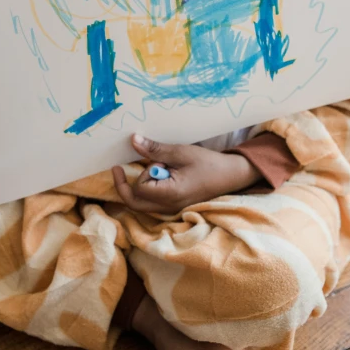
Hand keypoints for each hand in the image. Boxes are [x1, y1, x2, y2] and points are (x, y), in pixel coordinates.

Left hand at [112, 134, 261, 214]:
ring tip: (151, 168)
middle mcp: (168, 207)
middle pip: (134, 203)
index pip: (139, 189)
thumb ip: (155, 150)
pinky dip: (148, 190)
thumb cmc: (208, 163)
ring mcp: (171, 209)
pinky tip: (156, 175)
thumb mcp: (180, 152)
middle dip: (124, 186)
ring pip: (142, 205)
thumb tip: (134, 140)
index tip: (149, 160)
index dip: (140, 173)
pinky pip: (152, 203)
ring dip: (138, 187)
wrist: (231, 175)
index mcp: (170, 195)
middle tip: (118, 170)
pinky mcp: (174, 206)